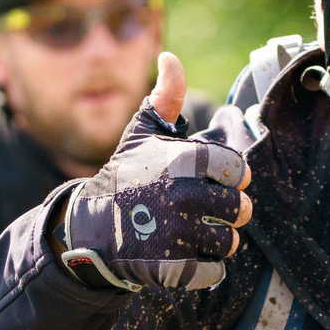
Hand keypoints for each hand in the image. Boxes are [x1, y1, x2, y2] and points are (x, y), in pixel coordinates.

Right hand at [57, 51, 253, 292]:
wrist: (87, 228)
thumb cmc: (124, 176)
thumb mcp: (142, 133)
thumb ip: (166, 96)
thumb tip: (170, 57)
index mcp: (185, 159)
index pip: (240, 171)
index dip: (227, 178)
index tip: (208, 180)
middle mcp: (184, 195)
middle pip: (241, 210)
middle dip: (224, 212)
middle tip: (199, 210)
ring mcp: (178, 233)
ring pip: (230, 242)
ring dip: (215, 240)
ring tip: (190, 232)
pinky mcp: (173, 268)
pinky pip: (214, 272)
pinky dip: (203, 269)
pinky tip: (182, 255)